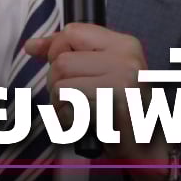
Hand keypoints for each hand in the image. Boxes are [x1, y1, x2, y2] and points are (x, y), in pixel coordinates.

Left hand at [24, 23, 169, 180]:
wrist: (148, 148)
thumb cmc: (119, 109)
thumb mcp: (100, 71)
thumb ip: (66, 53)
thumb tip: (31, 45)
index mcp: (125, 44)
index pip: (72, 31)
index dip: (57, 52)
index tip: (66, 71)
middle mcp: (127, 58)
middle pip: (61, 61)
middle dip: (57, 84)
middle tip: (77, 99)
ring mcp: (123, 81)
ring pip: (60, 84)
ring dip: (62, 104)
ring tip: (81, 111)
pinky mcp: (114, 106)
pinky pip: (69, 108)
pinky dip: (69, 120)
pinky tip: (86, 123)